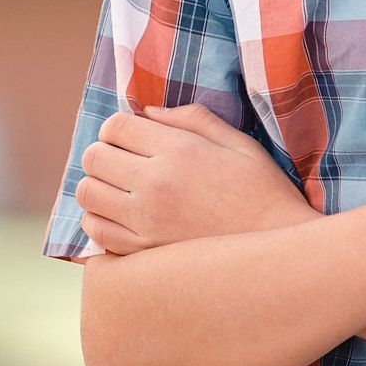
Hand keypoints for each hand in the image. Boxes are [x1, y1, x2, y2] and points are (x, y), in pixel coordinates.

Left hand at [75, 104, 317, 252]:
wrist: (277, 249)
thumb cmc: (262, 190)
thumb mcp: (237, 142)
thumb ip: (192, 118)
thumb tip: (148, 114)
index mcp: (178, 150)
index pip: (115, 126)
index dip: (118, 127)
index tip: (132, 136)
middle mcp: (155, 184)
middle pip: (94, 157)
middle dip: (104, 152)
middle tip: (124, 161)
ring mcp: (145, 221)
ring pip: (88, 194)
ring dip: (98, 185)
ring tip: (120, 189)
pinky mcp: (143, 252)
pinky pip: (96, 231)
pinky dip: (100, 220)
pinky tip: (123, 217)